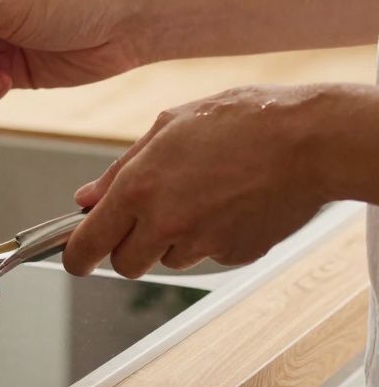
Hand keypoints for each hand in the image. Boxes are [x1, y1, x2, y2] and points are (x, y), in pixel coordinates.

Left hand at [62, 85, 334, 277]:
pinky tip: (230, 202)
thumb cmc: (242, 121)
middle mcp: (166, 222)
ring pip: (169, 259)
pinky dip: (211, 237)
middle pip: (126, 265)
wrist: (311, 139)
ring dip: (174, 239)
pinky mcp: (235, 255)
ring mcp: (202, 243)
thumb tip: (87, 198)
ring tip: (203, 195)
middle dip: (127, 249)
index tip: (75, 260)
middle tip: (144, 221)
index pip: (88, 246)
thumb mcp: (167, 128)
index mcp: (139, 189)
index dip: (76, 258)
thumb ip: (119, 170)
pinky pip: (208, 254)